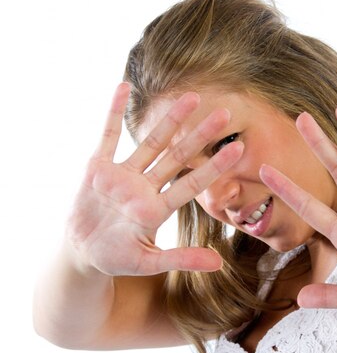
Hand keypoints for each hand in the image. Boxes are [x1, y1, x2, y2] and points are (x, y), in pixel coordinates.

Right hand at [66, 83, 242, 275]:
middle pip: (178, 156)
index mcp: (157, 209)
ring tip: (191, 96)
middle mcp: (145, 187)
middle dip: (200, 135)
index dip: (214, 166)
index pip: (192, 184)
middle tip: (225, 113)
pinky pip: (107, 136)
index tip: (238, 149)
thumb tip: (218, 264)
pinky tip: (123, 87)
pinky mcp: (97, 168)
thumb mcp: (148, 263)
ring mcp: (122, 175)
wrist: (82, 252)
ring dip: (170, 119)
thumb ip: (181, 259)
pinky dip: (113, 112)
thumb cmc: (117, 258)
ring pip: (151, 142)